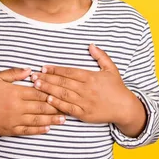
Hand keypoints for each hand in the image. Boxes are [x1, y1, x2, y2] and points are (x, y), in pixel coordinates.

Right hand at [0, 67, 65, 135]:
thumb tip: (30, 70)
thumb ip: (15, 73)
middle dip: (56, 107)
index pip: (38, 92)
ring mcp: (14, 119)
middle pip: (41, 106)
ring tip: (64, 119)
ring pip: (37, 120)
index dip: (51, 92)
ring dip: (51, 120)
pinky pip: (27, 130)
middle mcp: (17, 107)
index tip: (62, 92)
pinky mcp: (10, 129)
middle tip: (69, 107)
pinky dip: (38, 130)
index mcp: (15, 93)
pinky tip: (48, 129)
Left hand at [31, 44, 145, 135]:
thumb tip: (91, 45)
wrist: (124, 107)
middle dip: (47, 79)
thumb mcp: (111, 69)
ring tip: (36, 85)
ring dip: (48, 90)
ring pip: (63, 95)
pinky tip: (48, 100)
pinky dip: (57, 104)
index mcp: (91, 77)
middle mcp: (86, 89)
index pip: (69, 72)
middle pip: (63, 83)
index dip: (55, 69)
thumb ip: (101, 56)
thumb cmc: (117, 87)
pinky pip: (68, 108)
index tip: (44, 67)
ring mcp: (85, 102)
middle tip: (33, 76)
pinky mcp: (85, 114)